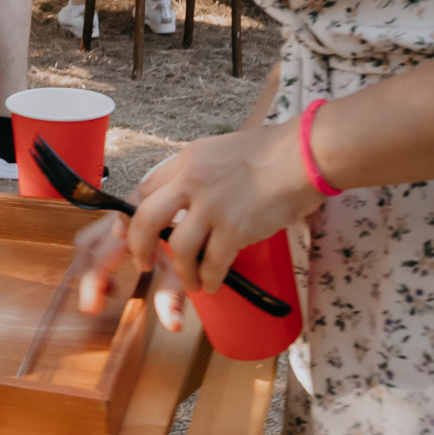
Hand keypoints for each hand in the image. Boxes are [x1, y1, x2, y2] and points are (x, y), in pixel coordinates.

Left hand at [76, 122, 320, 330]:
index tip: (127, 230)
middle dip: (139, 247)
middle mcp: (192, 181)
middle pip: (146, 219)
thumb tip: (188, 196)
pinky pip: (212, 264)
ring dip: (182, 272)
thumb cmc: (274, 150)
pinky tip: (212, 284)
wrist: (306, 153)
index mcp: (188, 160)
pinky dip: (209, 279)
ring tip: (192, 281)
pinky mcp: (236, 229)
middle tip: (144, 262)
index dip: (131, 214)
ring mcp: (213, 206)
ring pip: (178, 249)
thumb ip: (201, 172)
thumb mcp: (222, 150)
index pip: (145, 187)